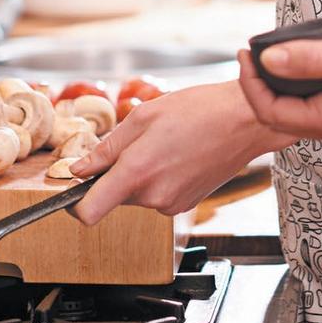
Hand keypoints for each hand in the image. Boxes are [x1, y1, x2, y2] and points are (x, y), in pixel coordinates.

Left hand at [69, 81, 295, 223]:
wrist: (246, 120)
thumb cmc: (200, 110)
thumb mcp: (144, 116)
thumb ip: (107, 147)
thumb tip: (80, 169)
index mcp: (136, 172)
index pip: (88, 212)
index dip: (75, 204)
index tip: (77, 189)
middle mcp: (152, 196)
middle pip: (115, 195)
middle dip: (120, 172)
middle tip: (143, 141)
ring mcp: (171, 204)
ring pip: (137, 193)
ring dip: (142, 173)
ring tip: (167, 144)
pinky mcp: (185, 204)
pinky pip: (158, 194)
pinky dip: (161, 177)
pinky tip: (180, 154)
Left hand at [237, 29, 321, 144]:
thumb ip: (309, 58)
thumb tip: (268, 59)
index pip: (270, 110)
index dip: (250, 83)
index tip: (245, 54)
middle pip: (280, 116)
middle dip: (260, 86)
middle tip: (253, 55)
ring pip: (299, 113)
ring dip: (281, 88)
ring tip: (274, 58)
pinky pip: (317, 109)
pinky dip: (302, 91)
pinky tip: (305, 69)